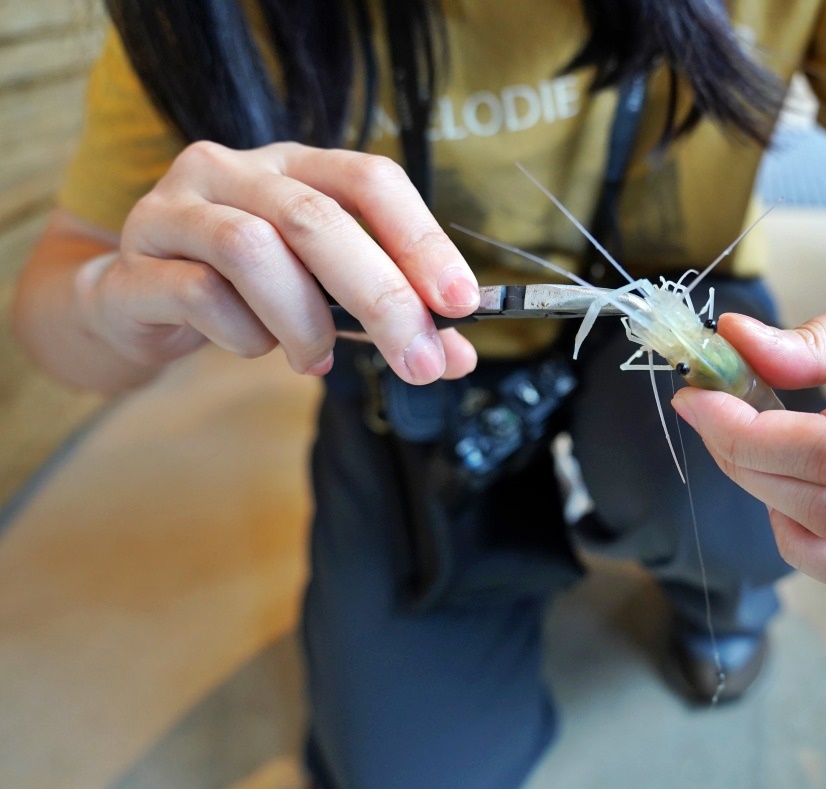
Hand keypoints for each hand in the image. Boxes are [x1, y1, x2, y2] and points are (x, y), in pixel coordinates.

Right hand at [81, 141, 477, 382]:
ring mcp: (176, 209)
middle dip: (382, 297)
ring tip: (316, 358)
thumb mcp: (329, 294)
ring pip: (253, 249)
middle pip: (317, 218)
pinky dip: (245, 335)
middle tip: (420, 360)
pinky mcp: (137, 264)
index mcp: (297, 164)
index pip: (371, 178)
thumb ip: (392, 316)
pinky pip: (202, 294)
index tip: (462, 302)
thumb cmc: (249, 291)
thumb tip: (457, 355)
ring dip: (304, 321)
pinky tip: (256, 347)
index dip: (422, 238)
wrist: (138, 305)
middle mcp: (234, 169)